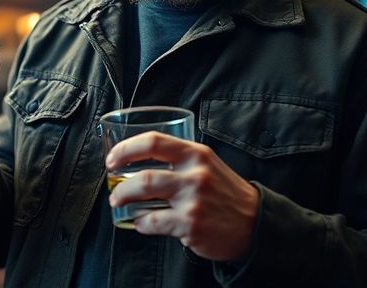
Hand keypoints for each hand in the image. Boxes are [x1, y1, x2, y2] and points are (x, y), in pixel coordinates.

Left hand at [106, 132, 258, 261]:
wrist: (254, 223)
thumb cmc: (224, 192)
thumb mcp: (207, 165)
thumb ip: (179, 159)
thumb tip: (138, 163)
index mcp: (196, 153)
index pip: (153, 141)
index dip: (126, 149)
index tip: (112, 158)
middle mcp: (195, 174)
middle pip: (145, 174)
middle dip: (121, 184)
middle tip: (113, 190)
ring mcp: (193, 200)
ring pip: (145, 194)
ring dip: (124, 199)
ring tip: (119, 202)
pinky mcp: (191, 224)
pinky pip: (154, 222)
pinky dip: (141, 223)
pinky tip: (141, 222)